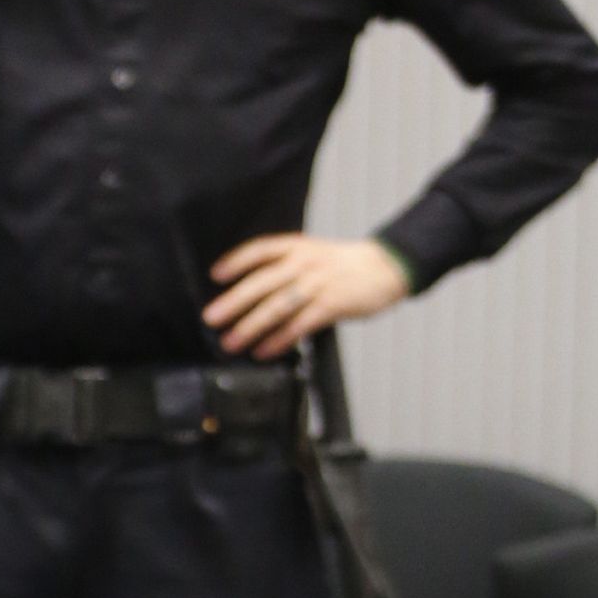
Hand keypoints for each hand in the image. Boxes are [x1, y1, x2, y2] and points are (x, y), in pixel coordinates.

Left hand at [204, 235, 411, 359]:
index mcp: (296, 246)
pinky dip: (280, 339)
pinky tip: (263, 350)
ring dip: (251, 326)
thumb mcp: (311, 254)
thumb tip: (247, 292)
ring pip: (278, 306)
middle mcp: (304, 262)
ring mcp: (319, 284)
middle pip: (263, 282)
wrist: (386, 266)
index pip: (260, 250)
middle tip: (211, 318)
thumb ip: (283, 267)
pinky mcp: (333, 305)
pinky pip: (300, 324)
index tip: (215, 275)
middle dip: (234, 301)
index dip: (236, 261)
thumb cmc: (342, 264)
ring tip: (231, 342)